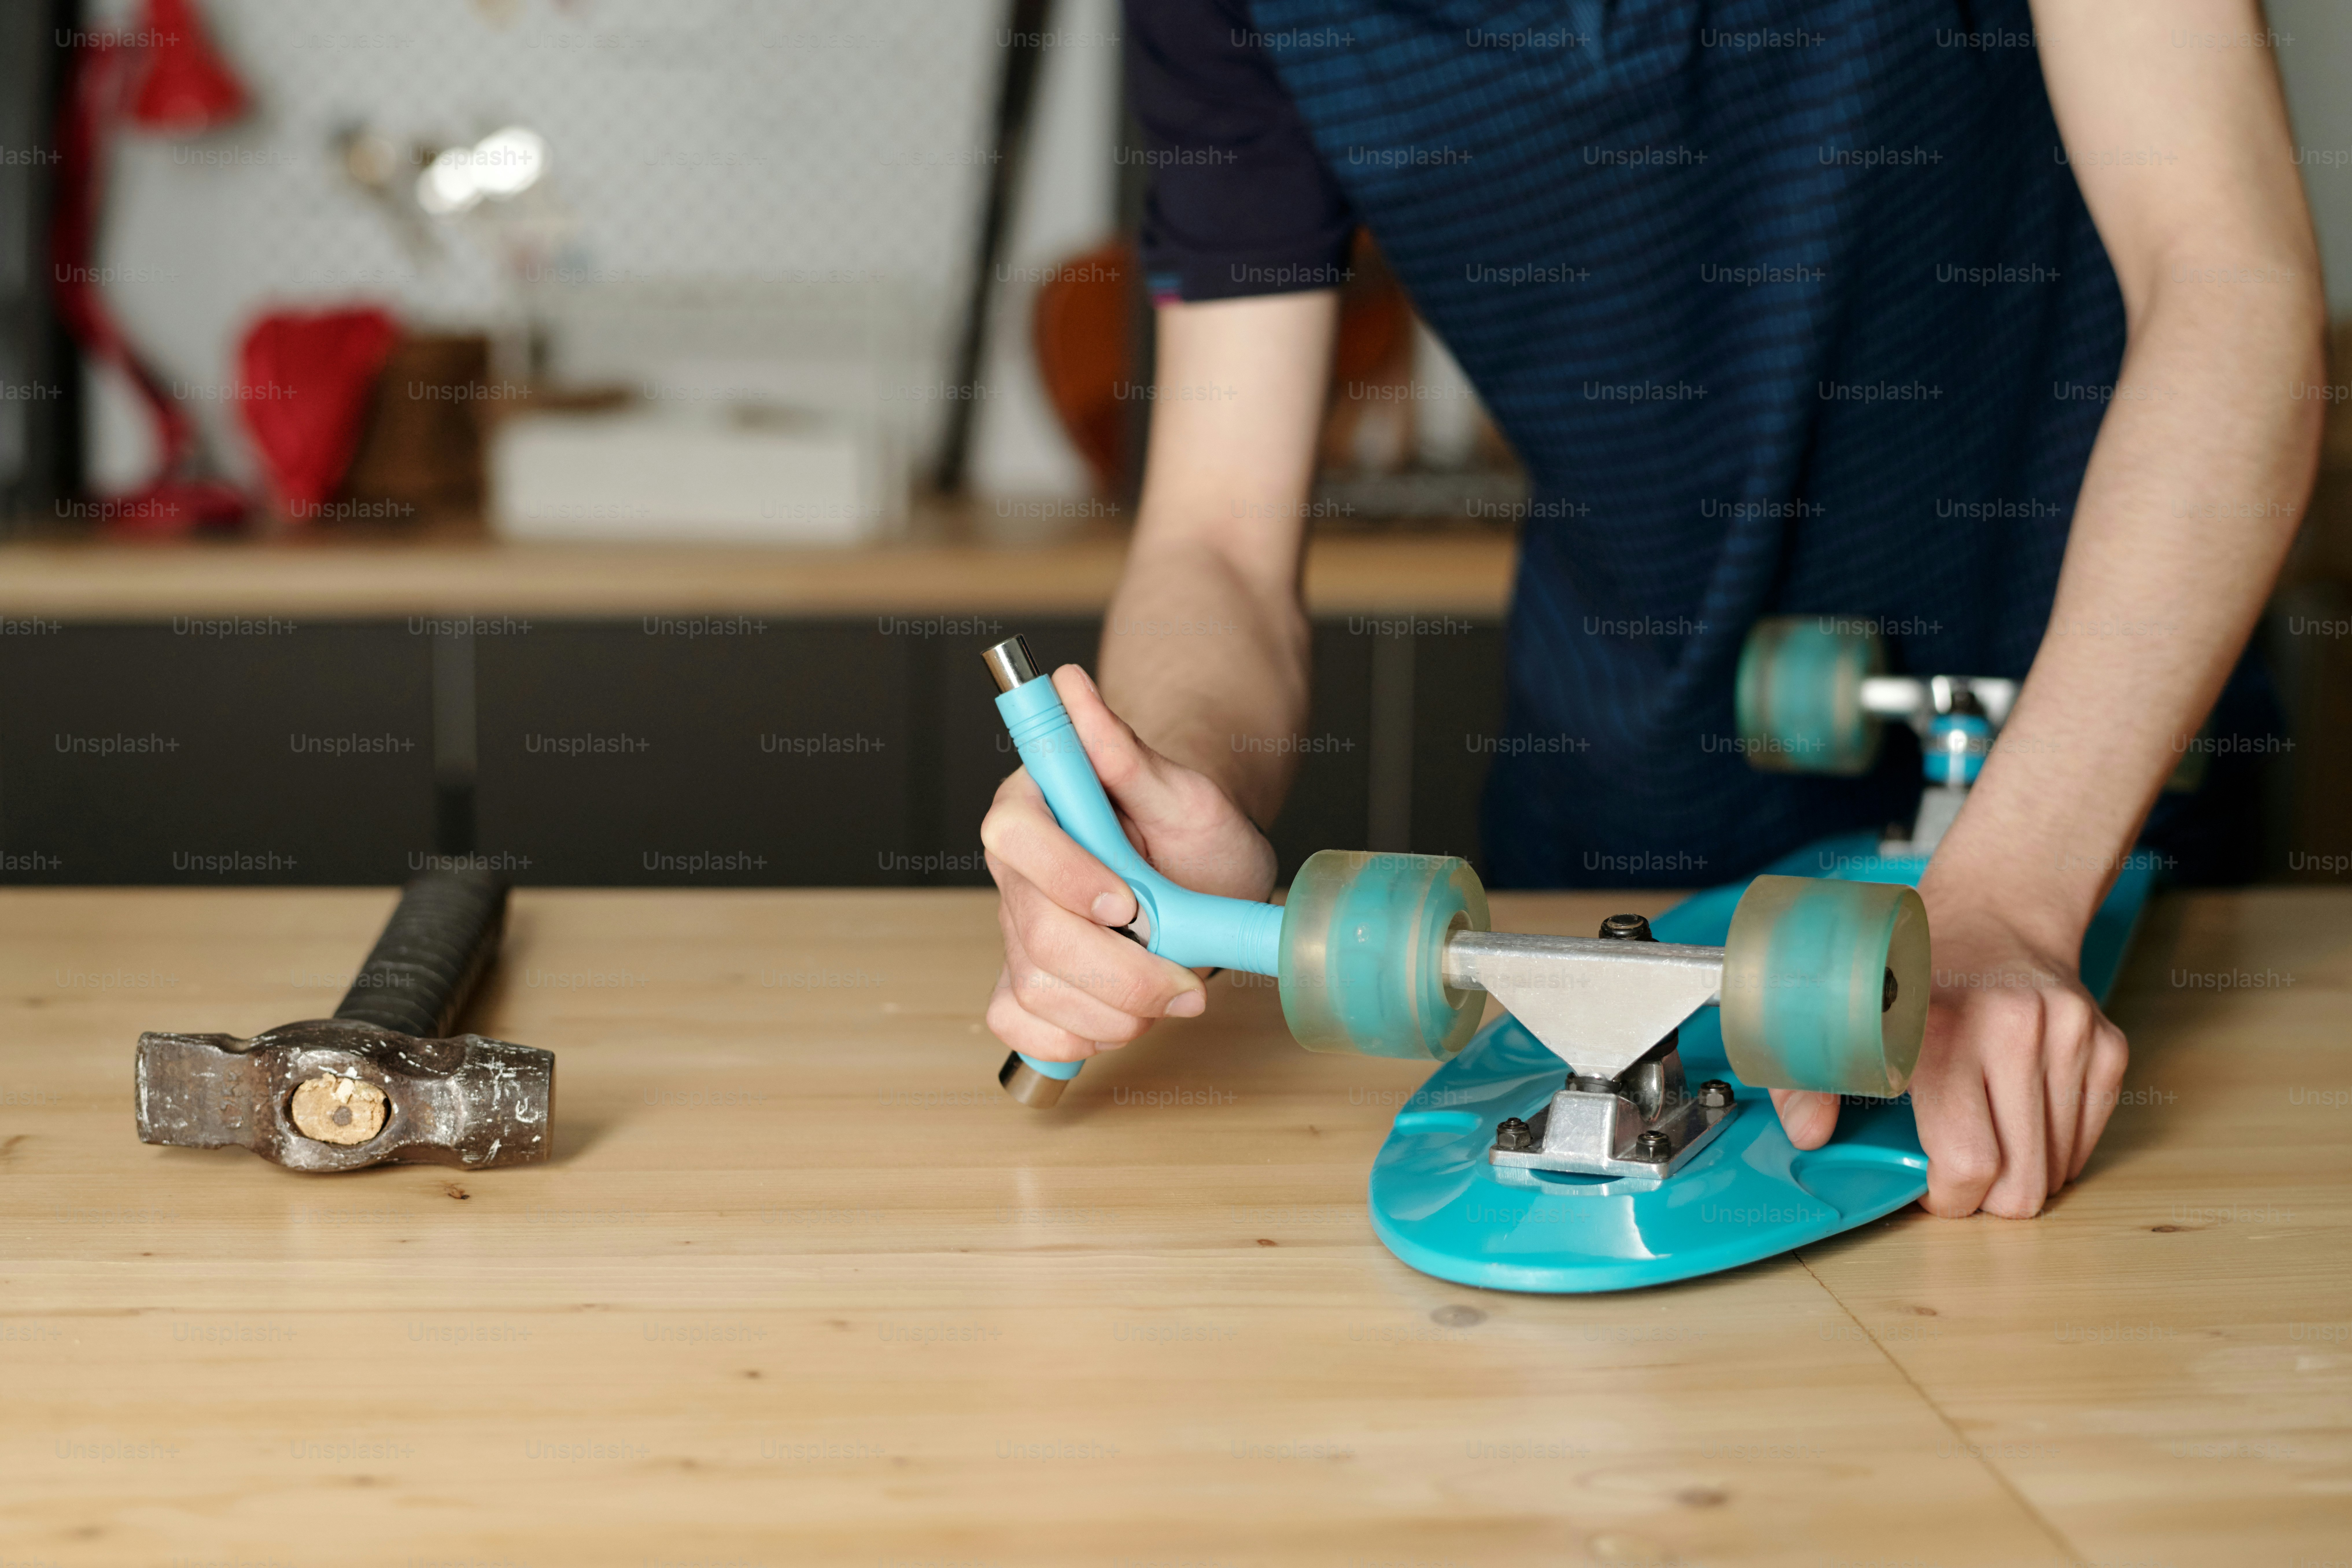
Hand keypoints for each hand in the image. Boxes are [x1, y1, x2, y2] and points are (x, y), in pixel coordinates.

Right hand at [980, 665, 1277, 1062]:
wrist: (1201, 869)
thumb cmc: (1193, 825)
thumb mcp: (1183, 789)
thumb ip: (1123, 748)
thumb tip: (1071, 685)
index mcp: (1036, 806)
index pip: (1015, 838)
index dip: (1068, 878)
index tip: (1130, 903)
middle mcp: (1015, 870)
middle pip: (1034, 934)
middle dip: (1119, 972)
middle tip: (1186, 981)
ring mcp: (1016, 928)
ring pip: (1035, 990)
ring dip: (1114, 1011)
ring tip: (1170, 993)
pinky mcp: (1025, 979)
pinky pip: (1019, 1025)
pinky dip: (1071, 1039)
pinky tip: (1118, 1022)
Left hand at [1768, 886, 2128, 1216]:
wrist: (1994, 914)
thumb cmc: (1910, 974)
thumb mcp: (1841, 1014)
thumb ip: (1808, 1077)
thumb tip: (1808, 1135)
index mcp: (1940, 1027)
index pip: (1967, 1161)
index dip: (1947, 1197)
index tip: (1927, 1188)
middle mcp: (2014, 1028)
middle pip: (2021, 1181)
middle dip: (1988, 1200)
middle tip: (1958, 1173)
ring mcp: (2070, 1035)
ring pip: (2057, 1169)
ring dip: (2022, 1173)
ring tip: (1985, 1135)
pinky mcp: (2107, 1044)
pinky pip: (2087, 1139)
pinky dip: (2054, 1148)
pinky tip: (2018, 1114)